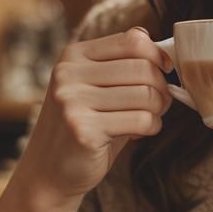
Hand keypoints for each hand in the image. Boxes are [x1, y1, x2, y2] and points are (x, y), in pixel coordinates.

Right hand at [17, 26, 172, 205]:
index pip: (132, 40)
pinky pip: (141, 120)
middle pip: (143, 68)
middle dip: (161, 88)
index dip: (157, 55)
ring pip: (146, 94)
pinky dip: (151, 127)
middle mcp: (69, 74)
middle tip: (158, 104)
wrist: (48, 171)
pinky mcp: (83, 131)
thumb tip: (163, 50)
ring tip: (148, 118)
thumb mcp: (97, 88)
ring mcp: (72, 102)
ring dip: (158, 110)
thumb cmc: (84, 126)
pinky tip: (139, 133)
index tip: (165, 71)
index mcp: (73, 56)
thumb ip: (123, 66)